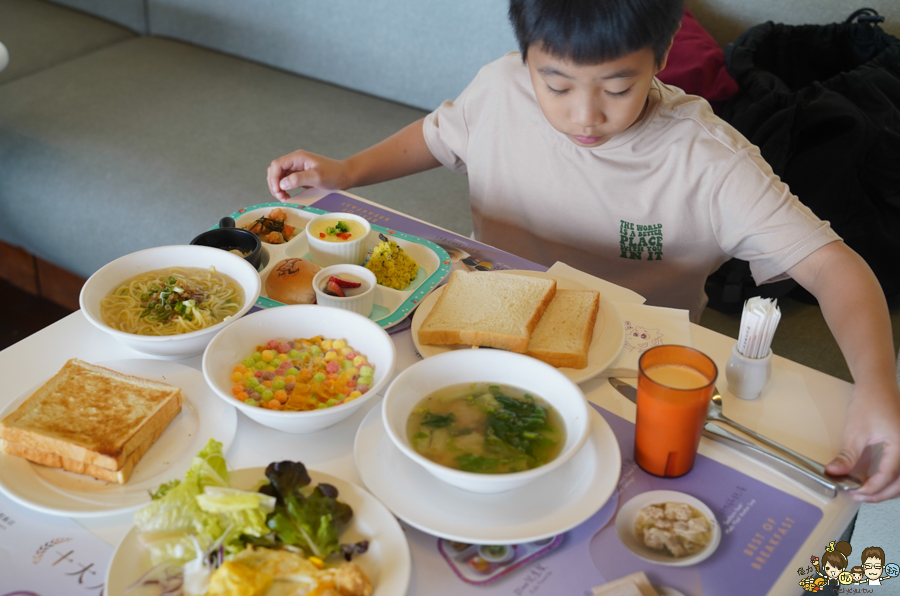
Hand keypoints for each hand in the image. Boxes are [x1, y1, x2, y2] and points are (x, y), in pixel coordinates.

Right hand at [266, 150, 351, 200]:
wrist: (346, 175)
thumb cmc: (334, 174)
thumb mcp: (316, 177)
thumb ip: (298, 179)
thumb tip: (282, 183)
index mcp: (298, 157)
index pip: (277, 165)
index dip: (273, 178)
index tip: (277, 191)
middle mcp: (296, 161)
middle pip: (276, 170)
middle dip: (274, 184)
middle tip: (281, 197)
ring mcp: (298, 168)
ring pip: (280, 176)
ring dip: (278, 187)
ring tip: (284, 198)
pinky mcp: (301, 175)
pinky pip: (287, 181)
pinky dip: (284, 189)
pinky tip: (288, 196)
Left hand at [826, 378, 899, 501]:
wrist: (878, 384)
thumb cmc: (870, 401)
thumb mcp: (855, 431)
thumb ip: (848, 456)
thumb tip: (835, 473)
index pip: (888, 475)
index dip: (872, 488)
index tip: (855, 493)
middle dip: (880, 494)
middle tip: (858, 497)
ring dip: (886, 489)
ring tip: (864, 491)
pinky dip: (890, 479)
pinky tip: (873, 480)